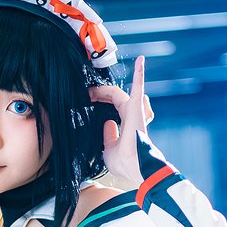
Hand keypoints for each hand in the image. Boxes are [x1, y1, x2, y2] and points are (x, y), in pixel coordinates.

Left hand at [89, 55, 156, 187]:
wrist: (134, 167)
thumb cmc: (124, 162)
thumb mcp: (108, 149)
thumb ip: (108, 136)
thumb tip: (107, 124)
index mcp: (126, 124)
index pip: (113, 106)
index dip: (100, 101)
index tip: (87, 100)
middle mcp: (132, 115)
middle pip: (113, 97)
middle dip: (98, 94)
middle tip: (86, 94)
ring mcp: (135, 110)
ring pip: (118, 93)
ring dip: (104, 90)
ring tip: (91, 91)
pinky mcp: (136, 107)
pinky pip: (139, 86)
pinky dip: (140, 73)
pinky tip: (141, 60)